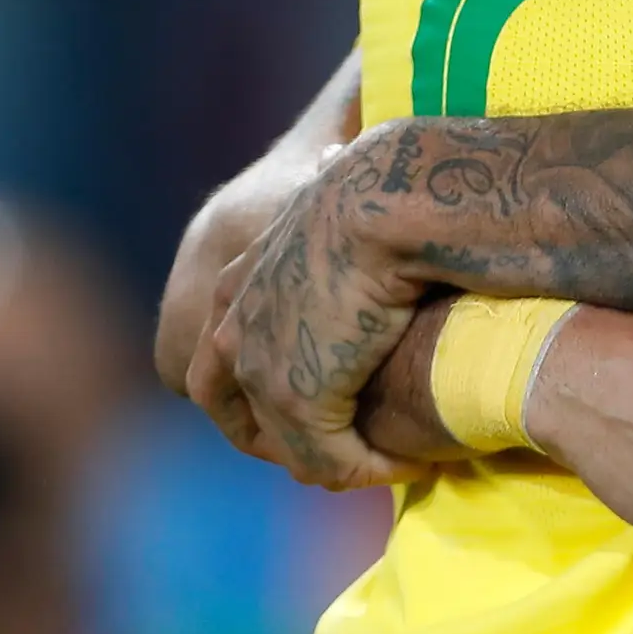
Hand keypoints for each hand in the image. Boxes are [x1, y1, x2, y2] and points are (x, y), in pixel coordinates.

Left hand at [200, 127, 441, 489]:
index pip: (225, 349)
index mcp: (241, 276)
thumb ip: (331, 216)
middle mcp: (234, 323)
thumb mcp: (339, 202)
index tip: (321, 391)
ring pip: (281, 443)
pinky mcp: (296, 400)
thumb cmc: (382, 189)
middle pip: (226, 405)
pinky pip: (329, 461)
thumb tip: (343, 162)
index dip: (263, 381)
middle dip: (275, 434)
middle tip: (331, 448)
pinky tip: (406, 464)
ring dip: (327, 462)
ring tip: (371, 464)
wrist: (385, 202)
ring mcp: (259, 365)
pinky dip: (368, 470)